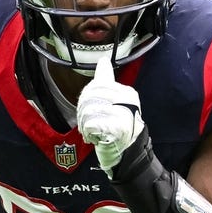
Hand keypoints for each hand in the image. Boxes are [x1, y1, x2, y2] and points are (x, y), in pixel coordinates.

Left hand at [76, 57, 144, 174]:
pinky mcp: (118, 128)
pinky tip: (93, 136)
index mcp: (128, 93)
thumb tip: (103, 60)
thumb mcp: (115, 101)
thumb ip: (107, 81)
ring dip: (85, 122)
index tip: (89, 108)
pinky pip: (92, 123)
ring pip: (90, 109)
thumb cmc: (118, 127)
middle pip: (92, 95)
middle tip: (87, 122)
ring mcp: (124, 113)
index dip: (88, 96)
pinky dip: (88, 131)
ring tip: (90, 130)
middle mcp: (128, 100)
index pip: (99, 84)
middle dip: (84, 110)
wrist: (127, 153)